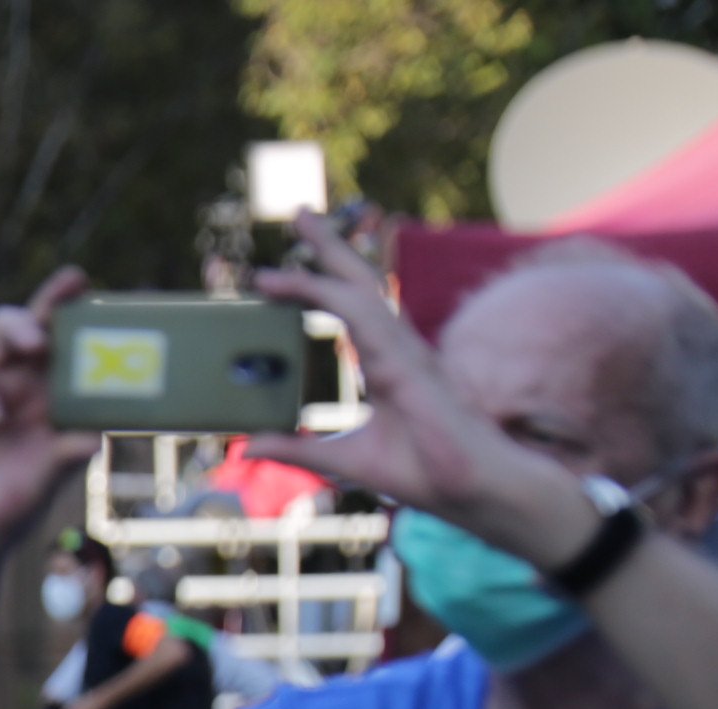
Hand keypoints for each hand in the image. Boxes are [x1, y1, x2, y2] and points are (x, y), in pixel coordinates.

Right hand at [0, 269, 102, 552]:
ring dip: (18, 328)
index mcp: (56, 395)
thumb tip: (94, 439)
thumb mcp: (50, 479)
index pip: (73, 345)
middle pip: (37, 323)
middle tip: (72, 284)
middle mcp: (24, 383)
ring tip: (34, 343)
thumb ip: (68, 454)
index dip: (87, 316)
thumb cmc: (14, 505)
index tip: (106, 294)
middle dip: (53, 299)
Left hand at [244, 210, 593, 562]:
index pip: (347, 306)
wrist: (470, 489)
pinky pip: (370, 321)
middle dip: (328, 246)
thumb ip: (297, 449)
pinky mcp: (410, 366)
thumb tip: (247, 446)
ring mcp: (405, 351)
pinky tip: (311, 283)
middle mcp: (395, 346)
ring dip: (328, 258)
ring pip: (361, 289)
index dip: (313, 284)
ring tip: (300, 226)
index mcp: (383, 361)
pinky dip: (338, 299)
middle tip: (298, 210)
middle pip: (357, 282)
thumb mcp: (343, 459)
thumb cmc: (423, 470)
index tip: (273, 273)